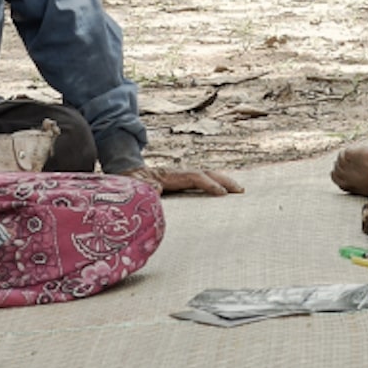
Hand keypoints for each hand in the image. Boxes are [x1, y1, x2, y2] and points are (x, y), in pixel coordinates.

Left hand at [124, 165, 243, 196]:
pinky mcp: (182, 181)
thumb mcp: (134, 185)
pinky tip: (225, 192)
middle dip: (224, 180)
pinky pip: (202, 181)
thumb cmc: (130, 183)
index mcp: (169, 175)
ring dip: (223, 181)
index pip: (194, 177)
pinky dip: (215, 184)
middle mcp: (179, 173)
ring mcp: (182, 176)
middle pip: (206, 173)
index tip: (222, 193)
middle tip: (241, 191)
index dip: (208, 184)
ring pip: (207, 175)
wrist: (126, 175)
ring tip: (239, 191)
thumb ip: (144, 187)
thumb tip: (156, 190)